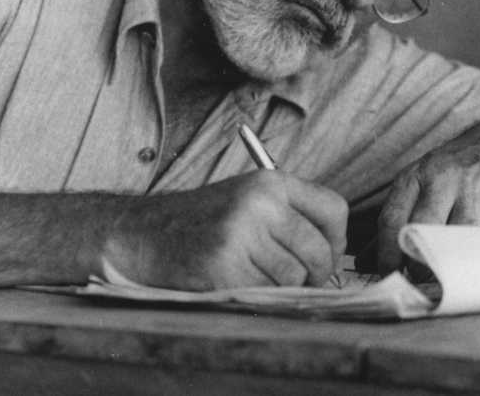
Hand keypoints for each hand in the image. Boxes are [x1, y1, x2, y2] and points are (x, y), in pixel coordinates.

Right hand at [101, 171, 347, 289]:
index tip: (325, 254)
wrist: (143, 233)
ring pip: (294, 278)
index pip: (334, 209)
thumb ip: (290, 215)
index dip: (336, 240)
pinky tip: (236, 284)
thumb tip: (335, 254)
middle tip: (299, 281)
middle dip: (315, 275)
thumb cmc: (202, 222)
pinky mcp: (224, 268)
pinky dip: (257, 297)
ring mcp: (241, 235)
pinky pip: (265, 294)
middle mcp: (259, 203)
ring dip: (282, 288)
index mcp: (270, 182)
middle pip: (320, 251)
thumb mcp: (247, 200)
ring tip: (257, 277)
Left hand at [375, 112, 479, 273]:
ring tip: (440, 281)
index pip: (391, 220)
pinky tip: (468, 267)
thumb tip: (365, 260)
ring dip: (445, 265)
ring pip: (453, 238)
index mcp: (416, 175)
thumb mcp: (425, 181)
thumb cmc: (462, 166)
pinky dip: (474, 258)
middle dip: (414, 264)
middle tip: (415, 284)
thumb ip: (397, 219)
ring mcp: (474, 189)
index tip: (387, 277)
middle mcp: (442, 178)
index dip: (386, 255)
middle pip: (419, 230)